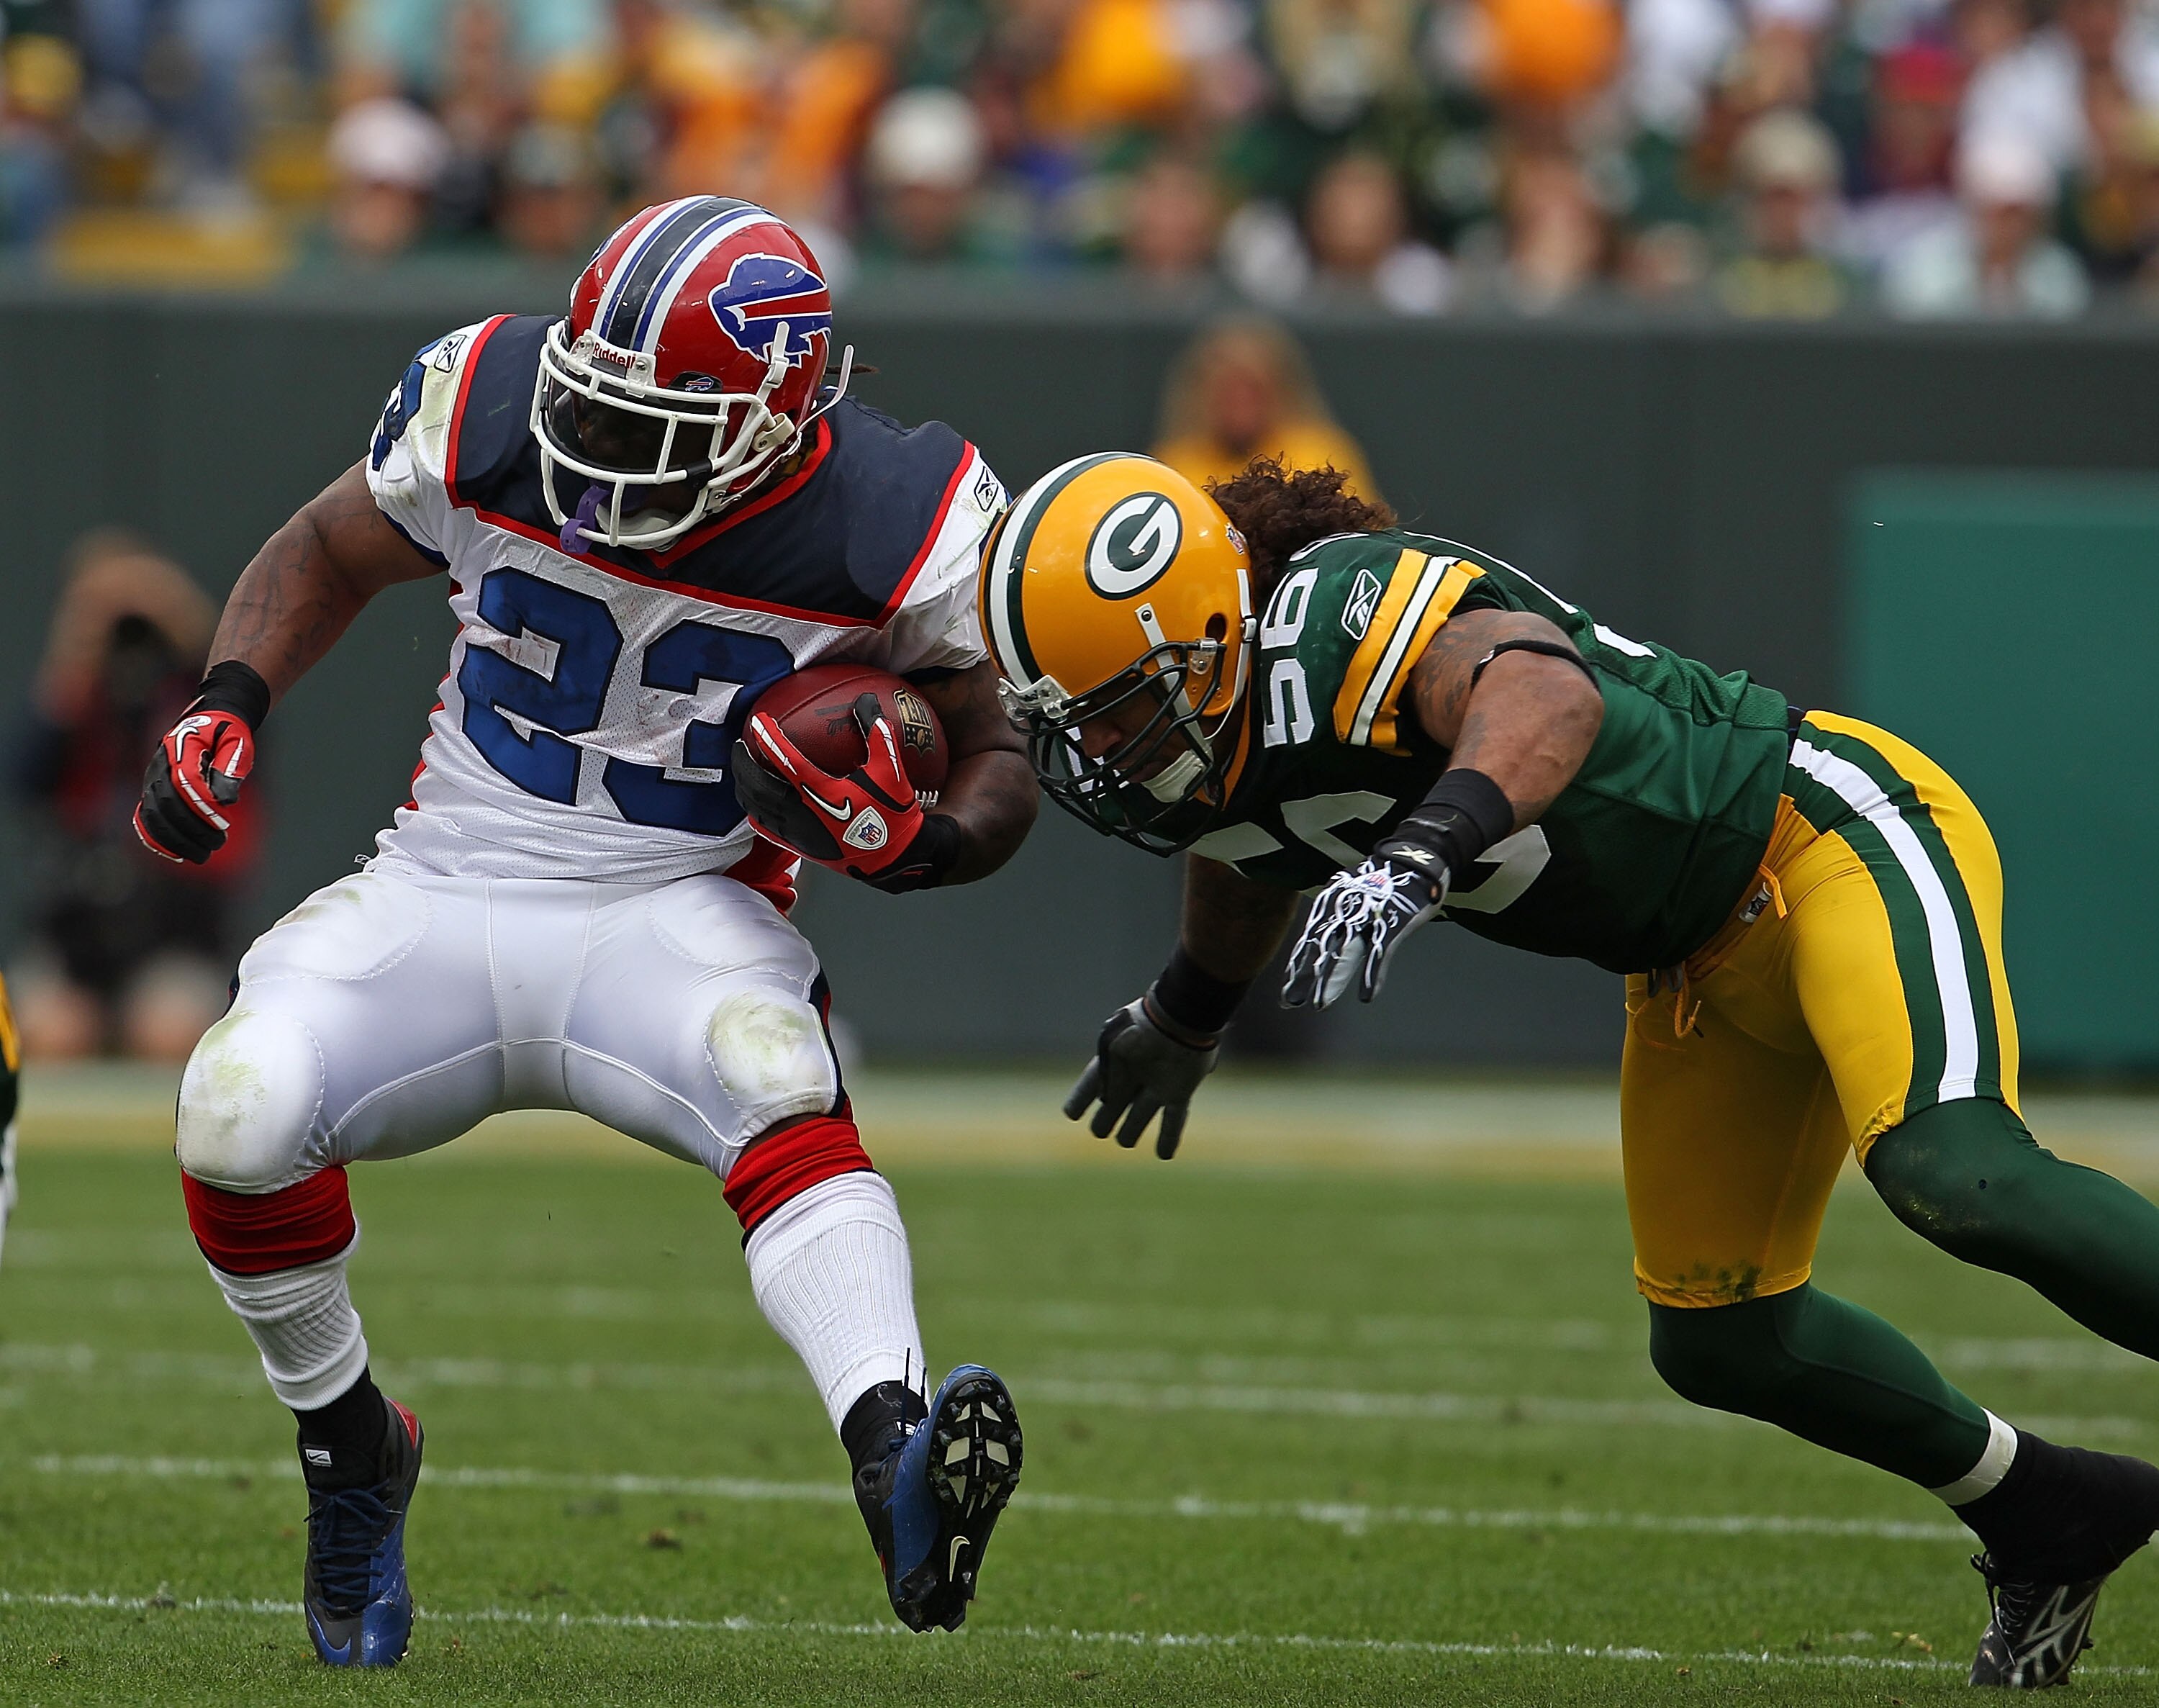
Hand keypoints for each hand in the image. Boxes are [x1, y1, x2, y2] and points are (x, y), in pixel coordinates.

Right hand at [135, 709, 255, 864]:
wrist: (209, 720)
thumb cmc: (227, 733)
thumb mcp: (238, 742)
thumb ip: (231, 766)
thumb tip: (226, 800)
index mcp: (181, 747)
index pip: (186, 782)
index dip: (203, 805)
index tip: (224, 823)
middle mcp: (161, 766)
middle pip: (169, 803)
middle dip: (193, 828)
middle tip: (219, 843)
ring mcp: (152, 780)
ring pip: (155, 815)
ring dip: (177, 840)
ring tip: (203, 854)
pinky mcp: (152, 792)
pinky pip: (147, 818)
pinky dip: (158, 839)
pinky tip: (177, 854)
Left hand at [732, 703, 954, 892]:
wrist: (895, 858)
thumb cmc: (893, 814)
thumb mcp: (891, 770)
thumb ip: (877, 732)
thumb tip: (867, 700)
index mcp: (822, 791)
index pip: (786, 760)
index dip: (769, 738)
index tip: (758, 722)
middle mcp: (803, 812)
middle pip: (759, 785)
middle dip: (744, 764)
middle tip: (740, 746)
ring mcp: (798, 832)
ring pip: (757, 808)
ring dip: (745, 787)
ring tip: (742, 771)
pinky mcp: (799, 848)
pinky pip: (766, 829)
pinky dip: (755, 812)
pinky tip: (754, 803)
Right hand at [1063, 998, 1218, 1158]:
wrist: (1179, 1016)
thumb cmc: (1141, 1027)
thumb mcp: (1111, 1046)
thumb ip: (1103, 1076)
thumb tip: (1105, 1102)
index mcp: (1114, 1059)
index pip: (1092, 1084)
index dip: (1081, 1099)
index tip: (1071, 1114)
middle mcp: (1134, 1074)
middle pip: (1115, 1104)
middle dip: (1106, 1119)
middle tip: (1099, 1131)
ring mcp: (1157, 1083)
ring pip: (1140, 1115)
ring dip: (1132, 1131)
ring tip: (1125, 1141)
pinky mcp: (1179, 1091)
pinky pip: (1174, 1119)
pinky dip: (1169, 1137)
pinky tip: (1164, 1156)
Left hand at [1280, 857, 1446, 1009]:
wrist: (1412, 857)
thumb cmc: (1382, 880)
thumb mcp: (1351, 893)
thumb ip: (1338, 915)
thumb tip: (1325, 937)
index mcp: (1333, 906)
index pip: (1310, 941)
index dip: (1298, 967)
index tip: (1286, 992)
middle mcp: (1344, 912)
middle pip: (1321, 950)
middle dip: (1306, 978)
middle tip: (1292, 1002)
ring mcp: (1367, 918)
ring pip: (1345, 953)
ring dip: (1332, 980)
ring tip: (1321, 1004)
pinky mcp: (1392, 922)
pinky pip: (1380, 952)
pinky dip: (1374, 974)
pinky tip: (1367, 995)